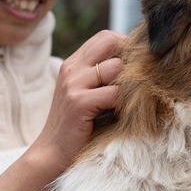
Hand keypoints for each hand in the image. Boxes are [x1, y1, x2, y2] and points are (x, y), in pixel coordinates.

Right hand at [30, 29, 125, 175]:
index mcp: (73, 63)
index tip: (138, 65)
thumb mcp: (85, 94)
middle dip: (131, 58)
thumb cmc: (76, 126)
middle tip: (139, 79)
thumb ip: (103, 78)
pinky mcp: (79, 102)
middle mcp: (72, 68)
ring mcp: (73, 84)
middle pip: (111, 42)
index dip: (126, 46)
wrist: (51, 153)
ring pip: (117, 67)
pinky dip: (124, 103)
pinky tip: (122, 115)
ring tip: (130, 100)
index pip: (105, 37)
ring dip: (129, 83)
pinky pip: (114, 93)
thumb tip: (139, 65)